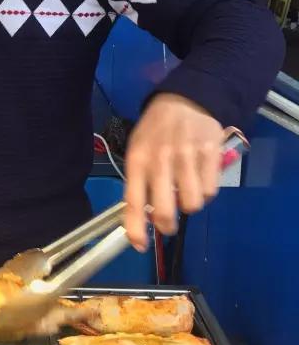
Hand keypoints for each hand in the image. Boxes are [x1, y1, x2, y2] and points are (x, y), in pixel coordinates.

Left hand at [123, 93, 223, 250]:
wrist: (186, 99)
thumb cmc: (157, 129)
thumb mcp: (139, 149)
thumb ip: (139, 180)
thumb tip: (144, 217)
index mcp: (138, 160)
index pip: (133, 202)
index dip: (136, 229)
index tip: (140, 245)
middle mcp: (160, 160)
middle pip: (165, 211)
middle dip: (167, 225)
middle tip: (169, 223)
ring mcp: (186, 157)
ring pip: (191, 204)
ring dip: (189, 205)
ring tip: (186, 191)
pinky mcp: (210, 154)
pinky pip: (210, 191)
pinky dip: (206, 192)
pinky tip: (200, 178)